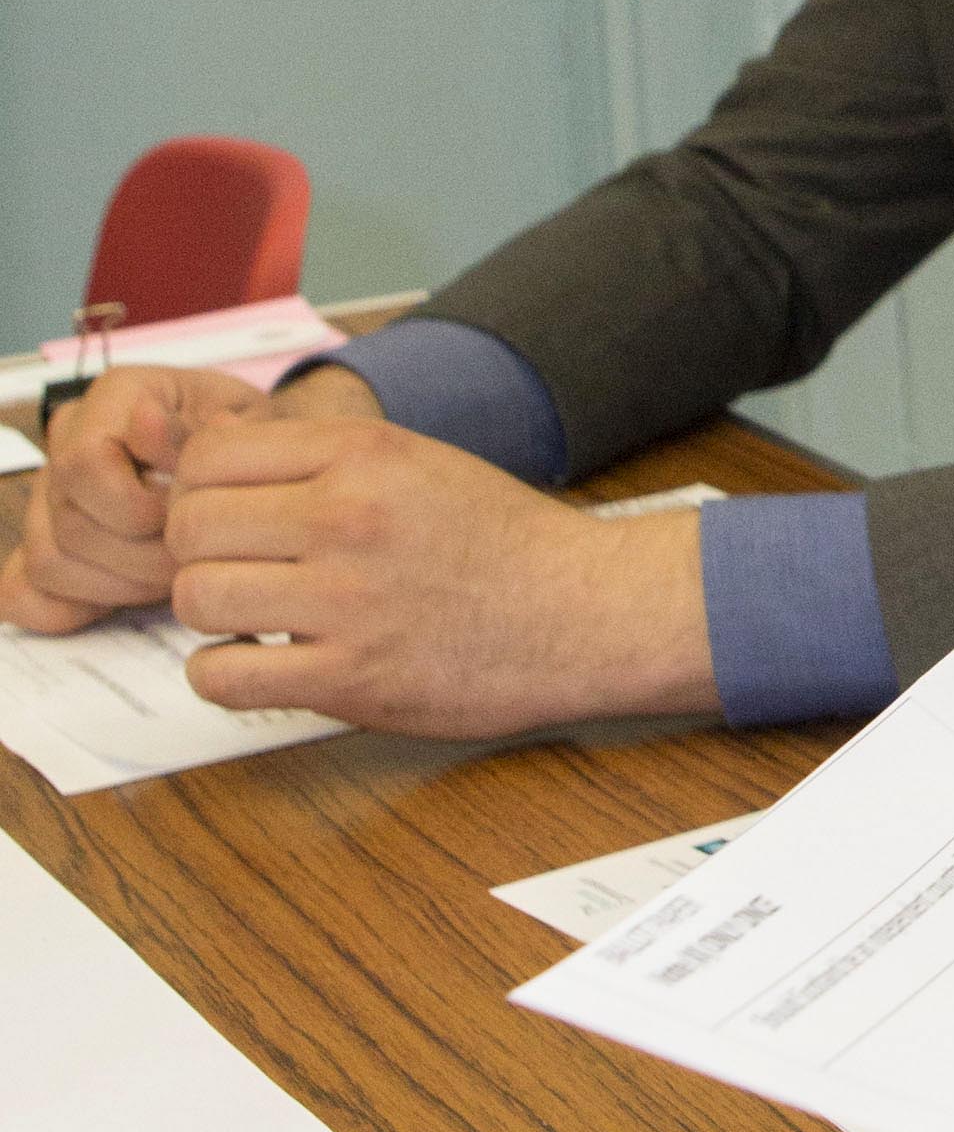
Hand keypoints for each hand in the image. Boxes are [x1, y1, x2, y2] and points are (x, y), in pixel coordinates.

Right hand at [0, 364, 311, 628]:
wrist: (244, 465)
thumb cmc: (246, 442)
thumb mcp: (252, 424)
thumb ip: (209, 429)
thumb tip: (149, 422)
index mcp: (116, 396)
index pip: (87, 462)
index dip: (144, 505)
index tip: (195, 514)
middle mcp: (69, 439)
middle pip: (71, 520)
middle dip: (143, 555)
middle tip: (196, 558)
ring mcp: (49, 494)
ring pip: (51, 560)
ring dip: (122, 583)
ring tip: (176, 570)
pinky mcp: (44, 542)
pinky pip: (28, 593)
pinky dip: (75, 606)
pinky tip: (126, 597)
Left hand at [153, 413, 715, 743]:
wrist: (585, 612)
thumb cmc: (501, 540)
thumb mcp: (414, 460)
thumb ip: (320, 457)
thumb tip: (211, 459)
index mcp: (362, 452)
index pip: (208, 457)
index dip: (200, 491)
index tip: (226, 519)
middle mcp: (347, 516)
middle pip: (189, 526)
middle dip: (197, 553)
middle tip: (236, 572)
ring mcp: (347, 599)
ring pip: (196, 598)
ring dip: (210, 615)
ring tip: (251, 620)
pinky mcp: (351, 679)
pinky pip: (223, 677)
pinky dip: (223, 675)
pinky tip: (262, 664)